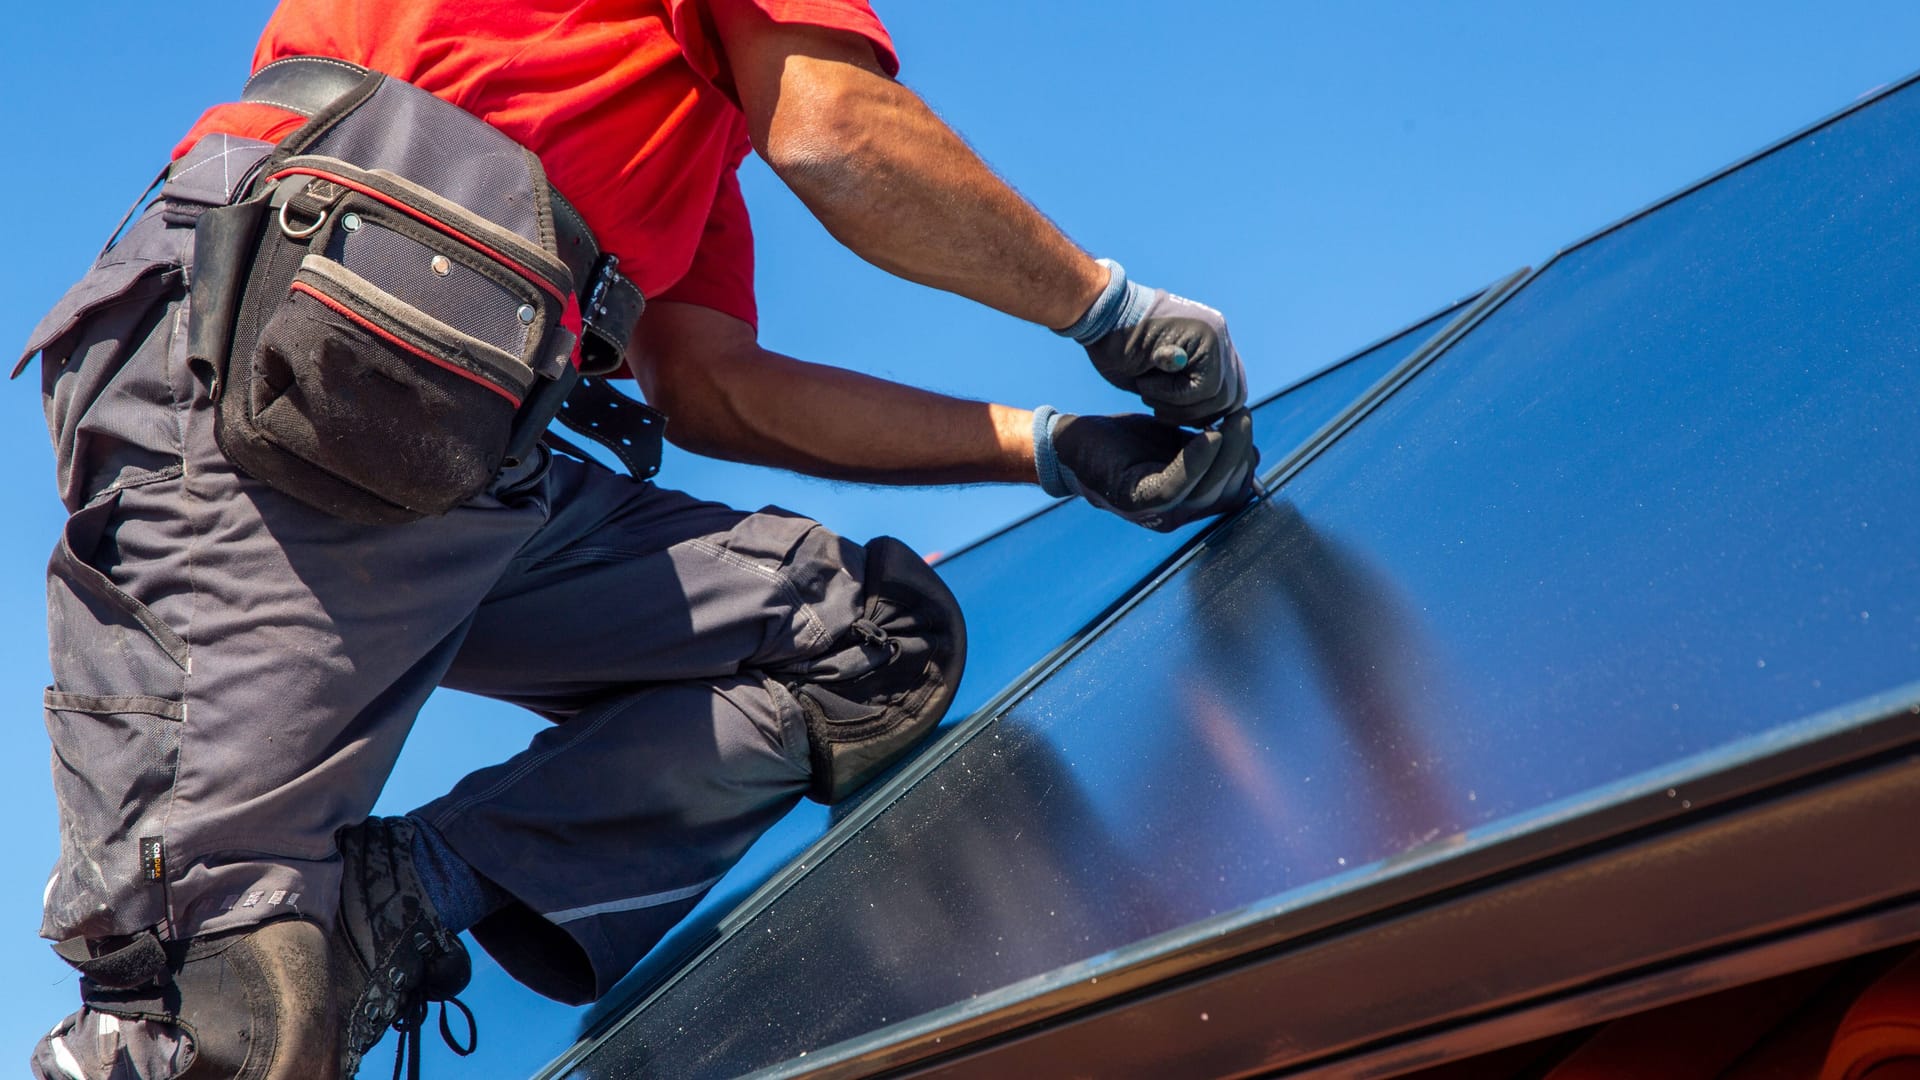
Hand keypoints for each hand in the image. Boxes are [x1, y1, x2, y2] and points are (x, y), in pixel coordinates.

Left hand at [1034, 407, 1258, 531]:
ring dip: (1225, 454)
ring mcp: (1154, 514)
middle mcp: (1174, 516)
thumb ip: (1208, 454)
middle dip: (1240, 453)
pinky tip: (1208, 434)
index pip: (1233, 494)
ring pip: (1205, 492)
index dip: (1246, 462)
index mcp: (1187, 506)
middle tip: (1242, 415)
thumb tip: (1254, 455)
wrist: (1071, 443)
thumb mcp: (1175, 445)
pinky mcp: (1134, 501)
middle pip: (1224, 494)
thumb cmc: (1123, 443)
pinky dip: (1196, 462)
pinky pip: (1174, 488)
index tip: (1245, 423)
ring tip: (1232, 417)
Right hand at [1059, 260, 1247, 425]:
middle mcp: (1220, 336)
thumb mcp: (1158, 374)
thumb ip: (1187, 388)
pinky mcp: (1206, 338)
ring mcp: (1216, 334)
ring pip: (1220, 395)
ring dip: (1180, 406)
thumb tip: (1207, 418)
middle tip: (1159, 410)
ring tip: (1147, 391)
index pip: (1231, 391)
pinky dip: (1171, 395)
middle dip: (1195, 415)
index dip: (1204, 412)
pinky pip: (1204, 387)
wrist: (1097, 314)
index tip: (1171, 412)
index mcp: (1212, 344)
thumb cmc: (1117, 346)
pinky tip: (1145, 381)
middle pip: (1232, 397)